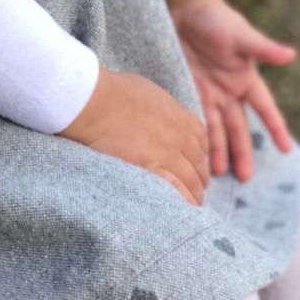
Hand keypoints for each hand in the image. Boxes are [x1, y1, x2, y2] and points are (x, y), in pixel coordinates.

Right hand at [58, 66, 209, 204]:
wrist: (98, 101)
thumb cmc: (117, 91)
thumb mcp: (149, 92)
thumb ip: (162, 108)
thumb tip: (159, 112)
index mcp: (181, 117)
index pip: (201, 139)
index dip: (200, 153)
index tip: (197, 162)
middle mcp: (180, 137)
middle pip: (199, 163)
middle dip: (201, 176)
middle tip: (199, 186)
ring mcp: (168, 154)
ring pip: (191, 180)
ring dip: (195, 193)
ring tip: (194, 203)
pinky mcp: (151, 169)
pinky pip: (175, 189)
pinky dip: (182, 199)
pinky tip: (182, 207)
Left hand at [166, 0, 295, 182]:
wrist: (184, 8)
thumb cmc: (216, 18)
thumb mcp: (241, 34)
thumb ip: (263, 48)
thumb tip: (292, 55)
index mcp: (246, 78)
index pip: (265, 109)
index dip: (275, 128)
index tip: (286, 151)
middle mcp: (229, 90)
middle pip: (239, 127)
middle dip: (242, 152)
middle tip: (245, 180)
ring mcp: (208, 92)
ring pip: (216, 128)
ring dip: (218, 150)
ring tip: (217, 176)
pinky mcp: (187, 89)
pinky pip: (194, 117)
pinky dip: (195, 134)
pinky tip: (194, 152)